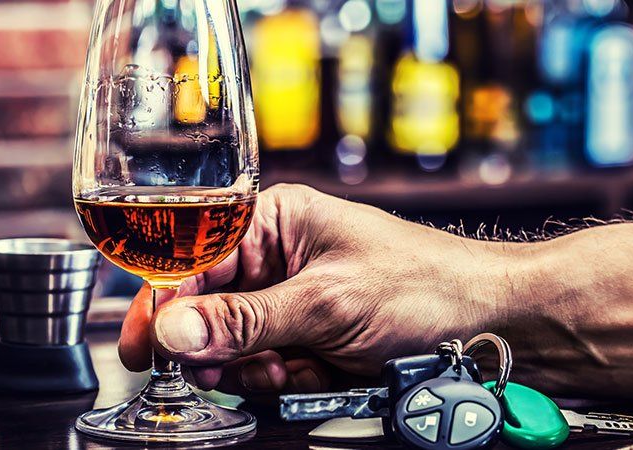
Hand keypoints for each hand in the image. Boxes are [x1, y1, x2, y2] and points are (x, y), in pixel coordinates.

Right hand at [118, 184, 508, 396]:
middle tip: (213, 371)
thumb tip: (175, 330)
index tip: (146, 343)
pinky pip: (265, 362)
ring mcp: (291, 300)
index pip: (196, 258)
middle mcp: (276, 257)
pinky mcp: (307, 336)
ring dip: (249, 366)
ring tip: (281, 369)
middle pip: (208, 305)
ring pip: (233, 342)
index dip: (167, 300)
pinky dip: (276, 378)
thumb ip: (246, 320)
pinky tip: (302, 374)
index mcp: (275, 222)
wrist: (486, 325)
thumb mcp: (326, 302)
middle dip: (212, 342)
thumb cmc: (422, 285)